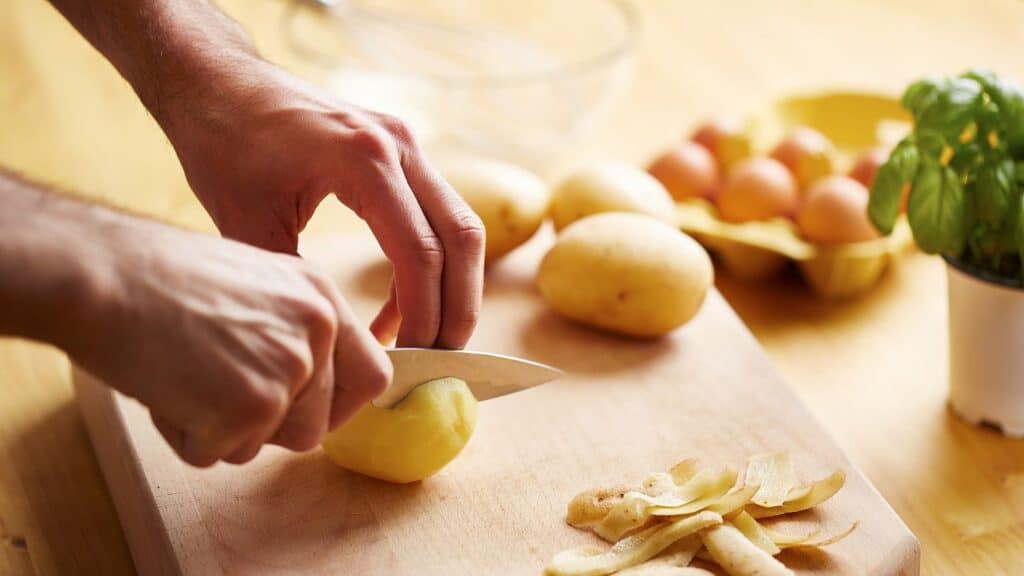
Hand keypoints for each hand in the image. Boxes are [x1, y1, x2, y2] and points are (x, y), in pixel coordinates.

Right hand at [73, 215, 391, 466]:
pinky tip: (163, 387)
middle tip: (215, 391)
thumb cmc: (158, 278)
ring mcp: (287, 370)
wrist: (101, 272)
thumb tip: (306, 390)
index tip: (308, 412)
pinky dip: (184, 436)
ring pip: (269, 444)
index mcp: (321, 297)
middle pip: (317, 426)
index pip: (373, 375)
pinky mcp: (248, 407)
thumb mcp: (254, 284)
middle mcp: (316, 331)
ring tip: (185, 379)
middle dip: (267, 427)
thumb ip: (290, 331)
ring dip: (225, 431)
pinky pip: (219, 454)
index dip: (340, 405)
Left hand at [158, 59, 485, 348]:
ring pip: (461, 226)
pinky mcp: (401, 151)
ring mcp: (407, 143)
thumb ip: (300, 284)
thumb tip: (338, 349)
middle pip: (462, 239)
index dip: (423, 316)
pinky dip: (428, 264)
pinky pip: (436, 214)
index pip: (420, 254)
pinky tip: (398, 305)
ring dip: (453, 287)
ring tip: (426, 339)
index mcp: (363, 160)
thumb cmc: (222, 143)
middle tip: (440, 361)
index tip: (410, 363)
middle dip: (458, 308)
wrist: (218, 80)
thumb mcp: (247, 223)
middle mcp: (400, 146)